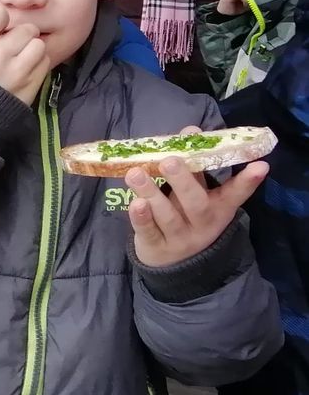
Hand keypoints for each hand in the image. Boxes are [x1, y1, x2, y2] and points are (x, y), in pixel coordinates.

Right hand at [0, 4, 50, 105]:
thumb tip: (8, 16)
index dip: (1, 19)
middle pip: (26, 28)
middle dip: (22, 36)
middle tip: (13, 46)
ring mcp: (17, 71)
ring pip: (38, 44)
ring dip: (32, 49)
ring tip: (21, 58)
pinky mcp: (31, 84)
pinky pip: (45, 61)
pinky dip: (38, 64)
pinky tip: (26, 70)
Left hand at [126, 126, 267, 266]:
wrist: (175, 264)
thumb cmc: (186, 215)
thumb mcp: (197, 193)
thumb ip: (194, 165)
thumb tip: (192, 130)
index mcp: (217, 207)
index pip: (235, 194)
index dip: (248, 181)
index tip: (260, 165)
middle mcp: (202, 223)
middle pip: (195, 203)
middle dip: (183, 181)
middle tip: (169, 160)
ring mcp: (179, 237)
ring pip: (167, 216)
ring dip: (151, 193)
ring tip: (136, 174)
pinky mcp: (156, 246)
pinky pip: (149, 232)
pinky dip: (141, 218)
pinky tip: (134, 203)